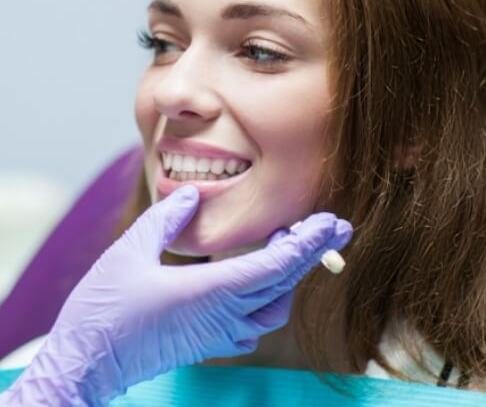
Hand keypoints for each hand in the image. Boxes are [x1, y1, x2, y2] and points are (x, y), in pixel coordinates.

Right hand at [1, 185, 351, 405]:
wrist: (85, 362)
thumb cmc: (104, 309)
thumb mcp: (131, 250)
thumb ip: (166, 218)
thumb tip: (192, 194)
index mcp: (210, 291)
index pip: (275, 266)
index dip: (306, 243)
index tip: (329, 224)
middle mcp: (222, 316)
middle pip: (283, 284)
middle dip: (311, 253)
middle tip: (332, 227)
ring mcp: (217, 334)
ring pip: (274, 308)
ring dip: (290, 276)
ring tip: (289, 246)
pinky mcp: (208, 343)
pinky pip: (254, 323)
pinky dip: (269, 298)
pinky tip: (259, 283)